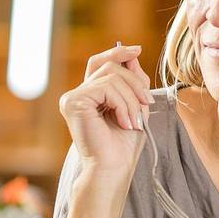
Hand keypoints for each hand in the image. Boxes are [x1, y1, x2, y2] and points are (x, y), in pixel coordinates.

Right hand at [58, 43, 153, 173]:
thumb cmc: (124, 144)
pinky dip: (122, 103)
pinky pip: (106, 87)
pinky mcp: (73, 102)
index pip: (100, 64)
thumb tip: (131, 53)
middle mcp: (77, 95)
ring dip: (131, 98)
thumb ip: (132, 80)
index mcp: (89, 96)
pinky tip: (124, 122)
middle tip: (146, 104)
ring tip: (133, 121)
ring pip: (112, 77)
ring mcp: (72, 98)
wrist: (114, 167)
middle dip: (135, 82)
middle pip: (110, 67)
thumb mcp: (135, 105)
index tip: (137, 50)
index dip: (117, 54)